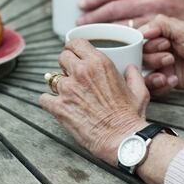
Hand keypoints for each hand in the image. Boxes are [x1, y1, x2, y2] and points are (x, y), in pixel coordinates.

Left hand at [39, 38, 148, 165]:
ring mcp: (68, 89)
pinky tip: (58, 106)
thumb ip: (134, 75)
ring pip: (52, 78)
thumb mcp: (139, 91)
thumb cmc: (131, 117)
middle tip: (71, 75)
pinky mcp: (59, 107)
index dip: (73, 48)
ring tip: (68, 94)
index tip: (74, 55)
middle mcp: (81, 71)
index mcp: (100, 63)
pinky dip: (48, 102)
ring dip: (58, 85)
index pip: (75, 43)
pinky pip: (44, 98)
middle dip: (65, 64)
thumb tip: (130, 68)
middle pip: (62, 56)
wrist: (123, 140)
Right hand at [141, 15, 183, 94]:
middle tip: (169, 57)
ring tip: (170, 71)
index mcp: (160, 36)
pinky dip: (161, 85)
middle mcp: (157, 51)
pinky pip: (153, 87)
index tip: (163, 44)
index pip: (138, 40)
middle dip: (152, 59)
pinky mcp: (166, 81)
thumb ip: (160, 25)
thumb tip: (140, 31)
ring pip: (143, 74)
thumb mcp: (183, 29)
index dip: (145, 44)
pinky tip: (174, 80)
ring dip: (154, 73)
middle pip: (139, 58)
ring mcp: (161, 67)